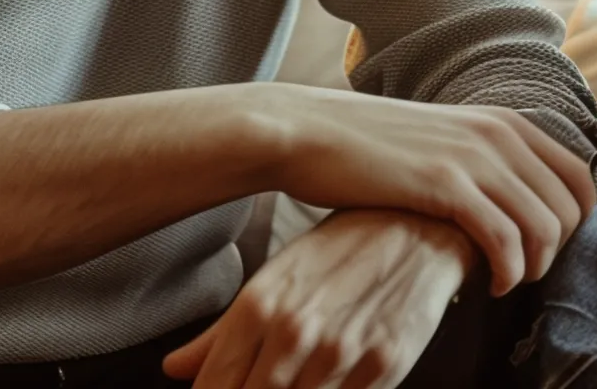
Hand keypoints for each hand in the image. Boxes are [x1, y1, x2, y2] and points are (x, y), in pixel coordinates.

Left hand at [162, 210, 467, 388]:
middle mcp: (295, 330)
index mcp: (259, 305)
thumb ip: (222, 333)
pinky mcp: (385, 365)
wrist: (422, 224)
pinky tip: (327, 382)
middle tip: (263, 383)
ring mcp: (341, 351)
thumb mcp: (278, 277)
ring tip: (298, 378)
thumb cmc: (345, 247)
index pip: (216, 386)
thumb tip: (174, 369)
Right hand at [240, 84, 594, 293]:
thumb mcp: (442, 139)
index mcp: (503, 120)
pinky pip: (506, 240)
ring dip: (535, 267)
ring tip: (507, 283)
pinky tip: (490, 286)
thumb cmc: (368, 147)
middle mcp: (499, 133)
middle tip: (525, 273)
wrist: (307, 132)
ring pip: (545, 226)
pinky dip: (509, 272)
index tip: (548, 248)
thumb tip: (511, 197)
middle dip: (559, 250)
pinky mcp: (445, 185)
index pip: (579, 174)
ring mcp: (474, 157)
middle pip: (570, 206)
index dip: (577, 220)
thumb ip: (482, 159)